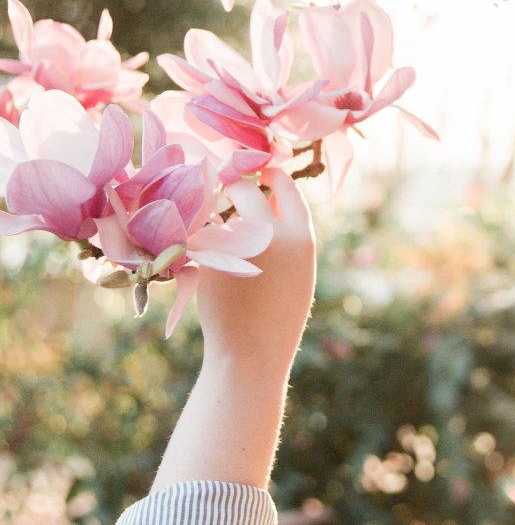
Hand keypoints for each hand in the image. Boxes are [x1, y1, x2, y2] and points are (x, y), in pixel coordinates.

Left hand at [196, 168, 316, 377]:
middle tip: (225, 190)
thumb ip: (288, 238)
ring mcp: (236, 244)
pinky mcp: (208, 256)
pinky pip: (202, 239)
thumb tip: (268, 202)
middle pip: (244, 188)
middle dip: (232, 187)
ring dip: (217, 227)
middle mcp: (271, 234)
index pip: (285, 187)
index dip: (271, 175)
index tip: (261, 171)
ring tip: (223, 258)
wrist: (251, 353)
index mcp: (301, 238)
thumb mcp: (298, 274)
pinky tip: (210, 273)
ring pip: (219, 218)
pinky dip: (203, 249)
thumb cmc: (277, 318)